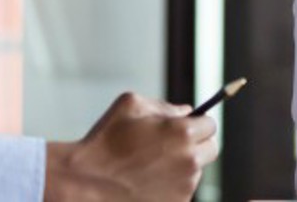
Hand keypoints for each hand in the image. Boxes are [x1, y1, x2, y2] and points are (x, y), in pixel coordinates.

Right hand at [44, 92, 218, 200]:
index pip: (210, 125)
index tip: (189, 125)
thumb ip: (164, 105)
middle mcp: (189, 161)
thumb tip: (186, 111)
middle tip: (175, 144)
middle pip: (211, 149)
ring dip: (182, 166)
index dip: (199, 123)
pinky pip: (181, 191)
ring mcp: (184, 187)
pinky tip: (146, 181)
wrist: (84, 181)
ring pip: (195, 171)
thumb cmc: (105, 141)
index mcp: (182, 133)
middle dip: (198, 144)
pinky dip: (170, 186)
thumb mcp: (131, 105)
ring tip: (150, 165)